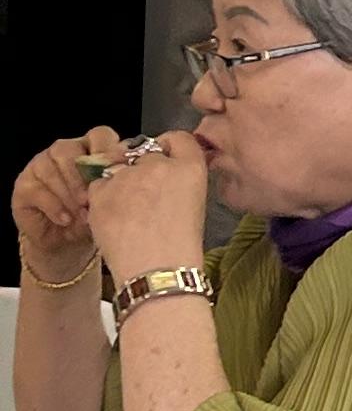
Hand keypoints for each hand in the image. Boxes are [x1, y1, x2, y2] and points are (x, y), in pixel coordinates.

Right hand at [12, 131, 106, 275]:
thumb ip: (113, 187)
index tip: (116, 173)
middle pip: (69, 149)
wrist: (65, 242)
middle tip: (91, 199)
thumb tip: (121, 184)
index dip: (108, 151)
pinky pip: (38, 190)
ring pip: (51, 168)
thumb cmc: (91, 217)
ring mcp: (40, 165)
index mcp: (90, 149)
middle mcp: (64, 152)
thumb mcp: (107, 202)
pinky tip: (66, 219)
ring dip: (68, 193)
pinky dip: (54, 206)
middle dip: (81, 176)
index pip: (99, 135)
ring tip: (81, 214)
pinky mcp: (24, 184)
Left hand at [83, 130, 211, 284]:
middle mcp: (158, 164)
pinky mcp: (101, 191)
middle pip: (145, 153)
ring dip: (121, 183)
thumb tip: (165, 174)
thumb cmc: (180, 248)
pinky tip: (115, 220)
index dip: (169, 147)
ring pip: (118, 168)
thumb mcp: (195, 205)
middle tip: (145, 198)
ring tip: (128, 214)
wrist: (156, 272)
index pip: (178, 138)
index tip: (165, 157)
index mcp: (190, 168)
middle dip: (143, 170)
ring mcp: (127, 176)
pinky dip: (103, 198)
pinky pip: (98, 185)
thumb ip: (181, 180)